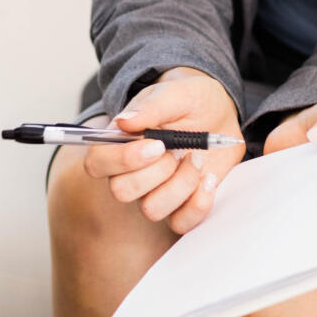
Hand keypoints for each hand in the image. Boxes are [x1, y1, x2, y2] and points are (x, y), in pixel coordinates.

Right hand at [82, 67, 244, 233]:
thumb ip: (151, 106)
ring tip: (196, 160)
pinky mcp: (180, 206)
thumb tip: (124, 122)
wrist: (219, 114)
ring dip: (181, 185)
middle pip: (121, 191)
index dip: (122, 160)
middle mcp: (131, 172)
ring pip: (151, 210)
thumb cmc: (190, 100)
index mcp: (120, 142)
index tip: (156, 145)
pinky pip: (181, 223)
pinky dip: (198, 204)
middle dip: (157, 172)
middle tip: (177, 150)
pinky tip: (208, 180)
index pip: (96, 163)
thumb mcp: (176, 93)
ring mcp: (154, 192)